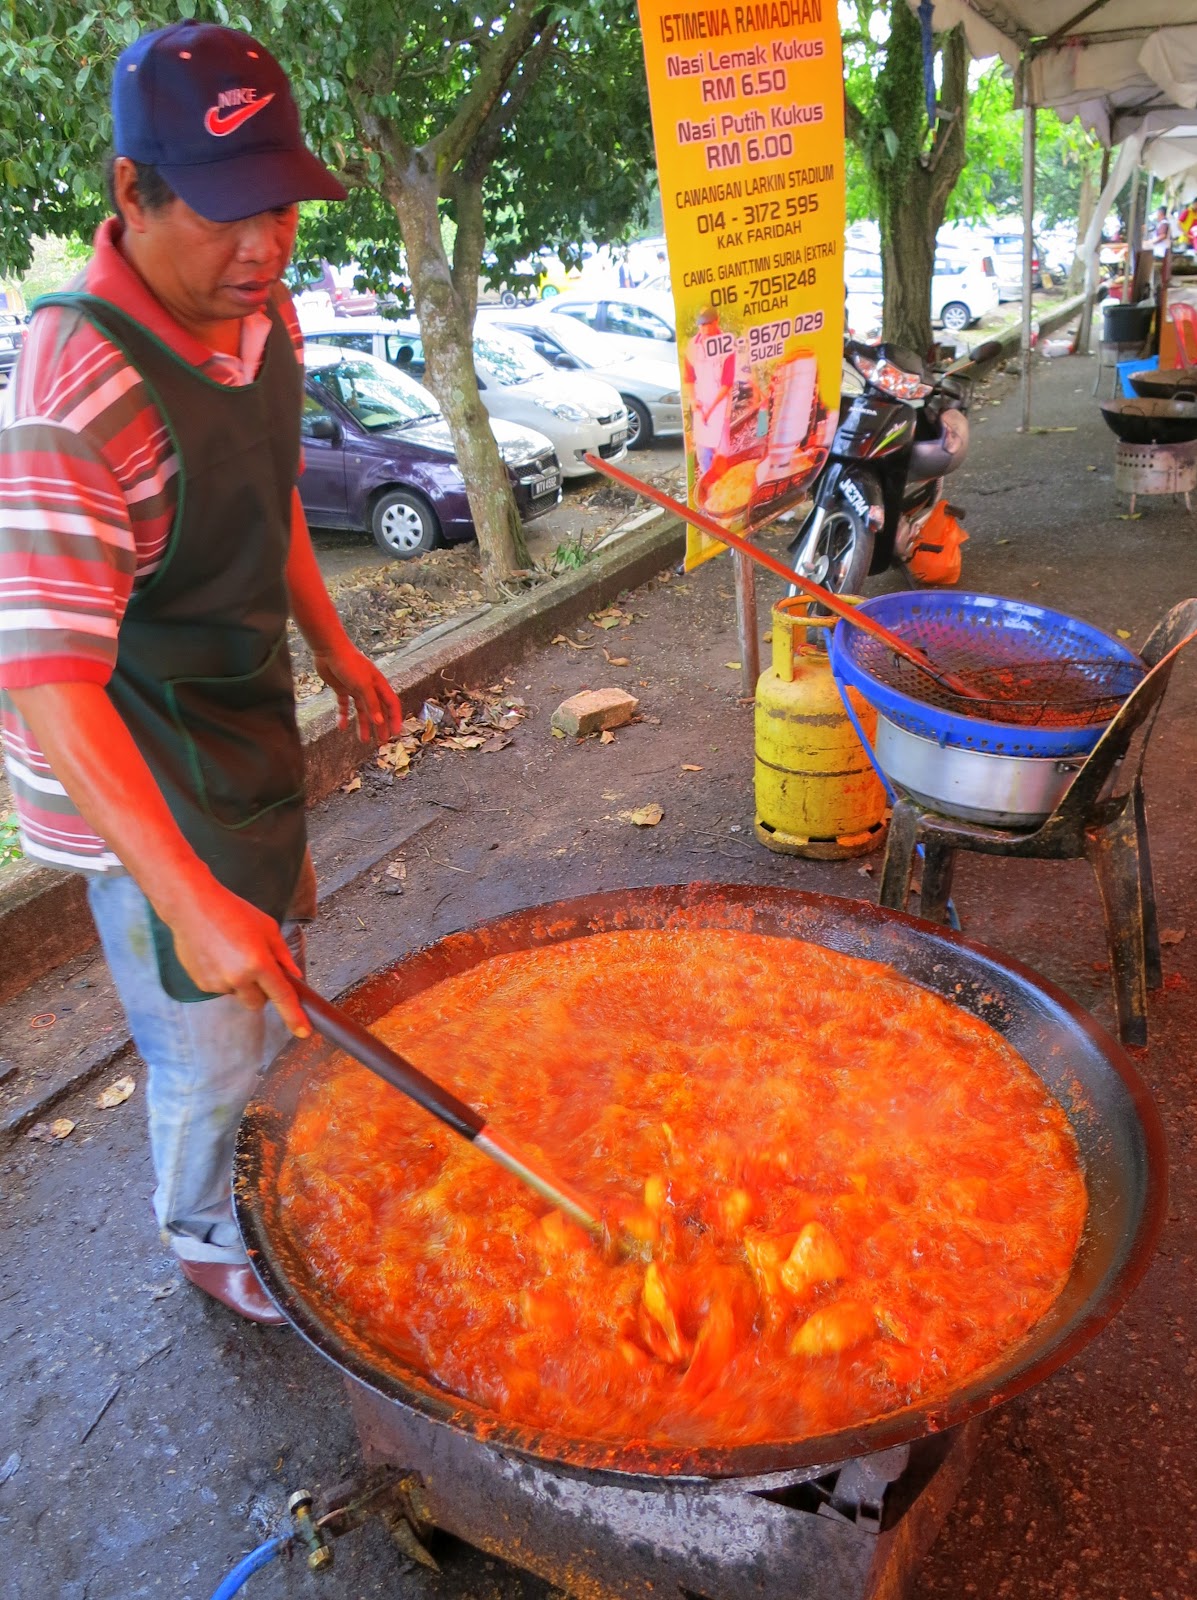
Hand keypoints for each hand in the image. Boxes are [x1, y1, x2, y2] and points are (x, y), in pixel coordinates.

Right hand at [167, 876, 310, 1036]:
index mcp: (259, 963)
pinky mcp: (202, 984)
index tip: (303, 1032)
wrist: (192, 906)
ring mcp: (218, 983)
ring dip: (241, 984)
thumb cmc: (232, 911)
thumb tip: (294, 975)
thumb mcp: (267, 928)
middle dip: (262, 992)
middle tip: (256, 967)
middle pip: (258, 1003)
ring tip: (232, 953)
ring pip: (239, 996)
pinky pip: (221, 989)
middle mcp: (238, 978)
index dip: (294, 1016)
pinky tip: (217, 955)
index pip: (282, 996)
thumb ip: (282, 954)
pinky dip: (224, 978)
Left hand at [313, 640, 402, 742]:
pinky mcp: (341, 688)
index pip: (391, 704)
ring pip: (362, 710)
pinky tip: (341, 727)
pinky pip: (344, 705)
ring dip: (363, 725)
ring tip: (364, 740)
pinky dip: (343, 716)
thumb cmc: (349, 663)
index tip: (395, 734)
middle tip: (381, 742)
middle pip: (378, 710)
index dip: (394, 718)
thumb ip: (372, 704)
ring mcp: (354, 688)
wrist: (328, 649)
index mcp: (378, 684)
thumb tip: (380, 722)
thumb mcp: (363, 685)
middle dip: (381, 726)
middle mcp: (369, 687)